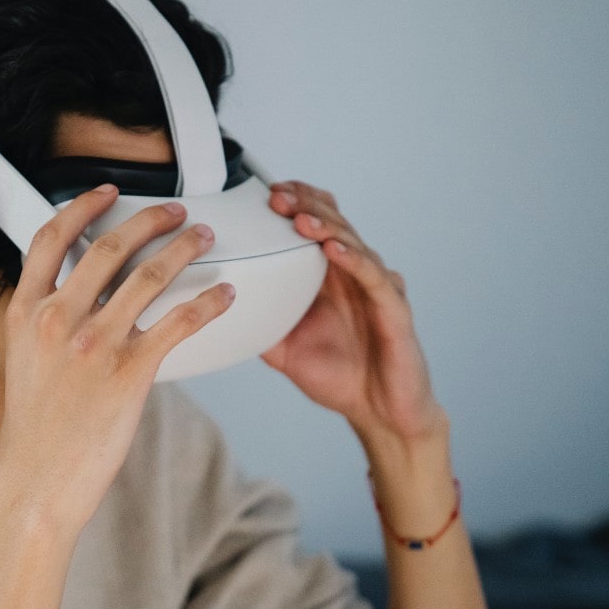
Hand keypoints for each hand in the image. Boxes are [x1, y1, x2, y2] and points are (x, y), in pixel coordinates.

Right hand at [0, 185, 235, 531]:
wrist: (37, 482)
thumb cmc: (35, 429)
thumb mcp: (24, 361)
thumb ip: (46, 323)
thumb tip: (78, 296)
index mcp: (25, 312)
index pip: (51, 239)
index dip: (83, 207)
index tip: (108, 192)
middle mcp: (57, 318)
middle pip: (109, 247)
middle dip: (150, 220)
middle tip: (177, 211)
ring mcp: (93, 343)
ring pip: (148, 275)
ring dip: (184, 249)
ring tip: (204, 238)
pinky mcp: (128, 372)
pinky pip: (178, 322)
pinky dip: (206, 302)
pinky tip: (224, 295)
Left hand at [261, 182, 447, 451]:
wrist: (380, 413)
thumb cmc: (338, 376)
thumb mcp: (284, 350)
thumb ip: (258, 325)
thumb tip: (214, 313)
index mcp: (329, 277)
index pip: (315, 224)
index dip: (295, 204)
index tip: (265, 194)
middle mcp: (354, 274)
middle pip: (332, 224)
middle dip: (304, 206)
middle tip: (276, 197)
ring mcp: (376, 288)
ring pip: (352, 244)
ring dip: (325, 227)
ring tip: (300, 218)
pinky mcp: (395, 309)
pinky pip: (373, 277)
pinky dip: (354, 260)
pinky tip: (333, 250)